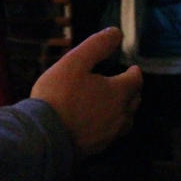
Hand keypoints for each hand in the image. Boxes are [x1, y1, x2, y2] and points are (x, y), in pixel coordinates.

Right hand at [31, 28, 142, 156]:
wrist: (45, 136)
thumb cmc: (59, 95)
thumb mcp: (74, 62)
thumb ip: (97, 45)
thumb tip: (116, 32)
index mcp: (117, 93)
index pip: (135, 81)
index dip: (134, 73)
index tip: (133, 69)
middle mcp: (120, 115)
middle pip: (134, 102)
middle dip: (132, 91)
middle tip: (126, 85)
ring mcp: (109, 134)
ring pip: (125, 121)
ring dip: (124, 111)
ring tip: (115, 105)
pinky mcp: (97, 147)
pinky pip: (111, 134)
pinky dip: (110, 124)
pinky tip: (98, 122)